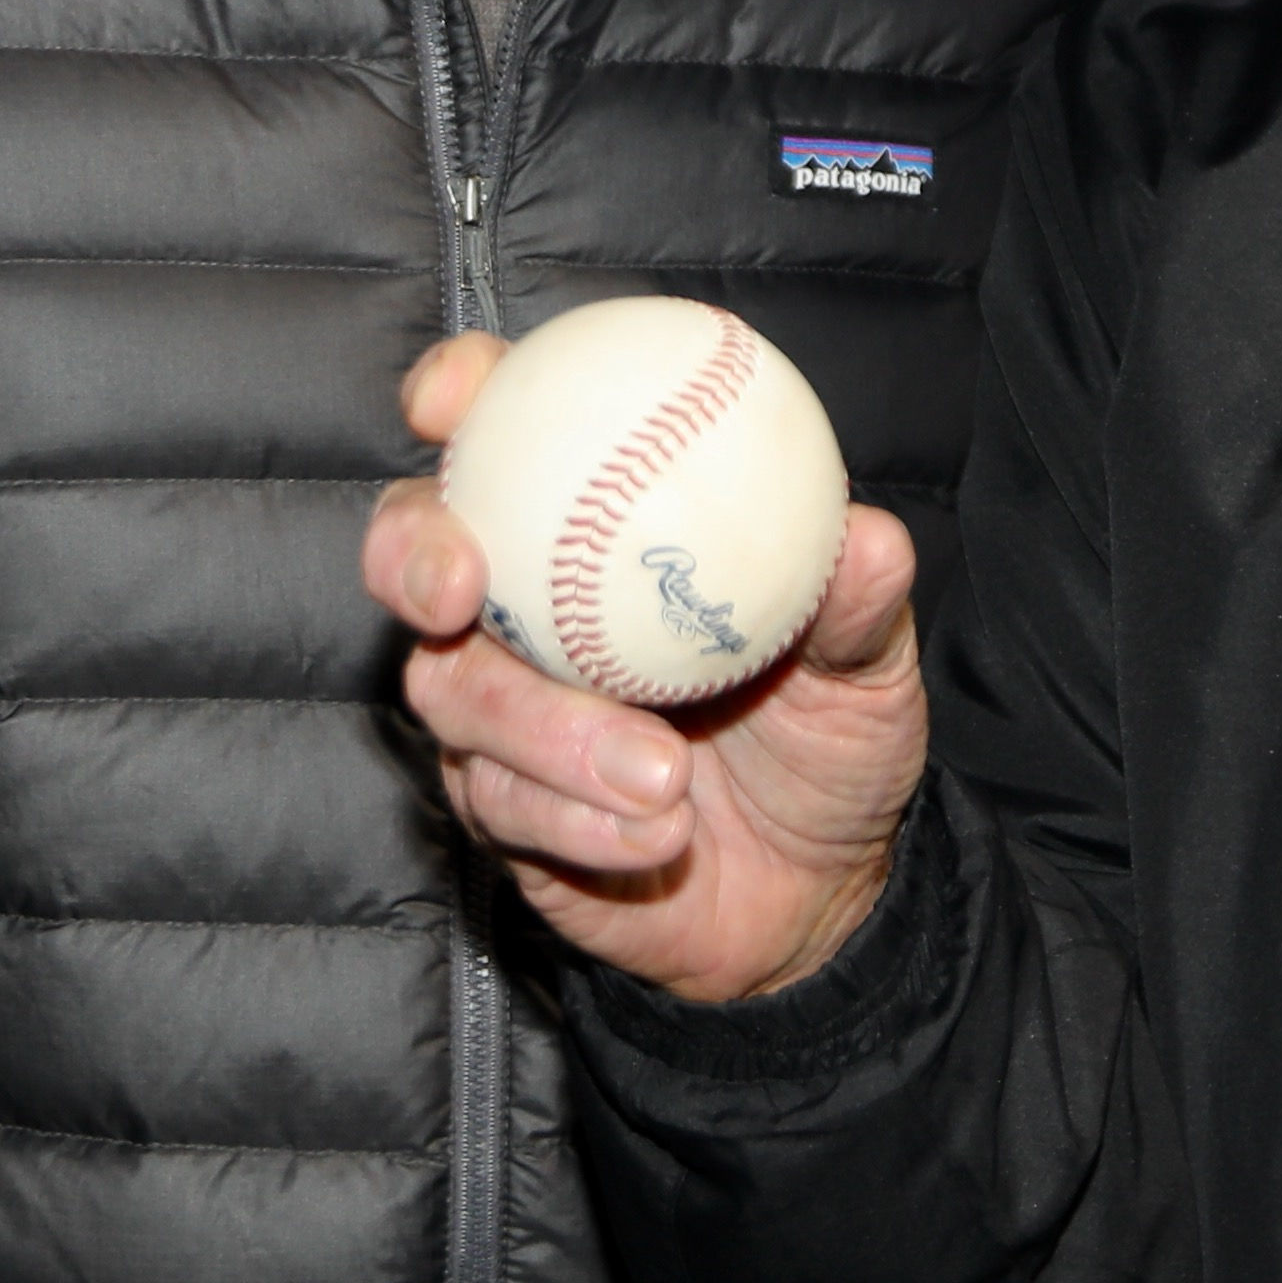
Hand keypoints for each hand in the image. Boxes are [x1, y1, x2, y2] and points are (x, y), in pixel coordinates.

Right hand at [366, 333, 929, 1001]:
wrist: (814, 889)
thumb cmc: (829, 741)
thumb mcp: (864, 669)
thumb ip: (854, 604)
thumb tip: (869, 538)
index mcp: (593, 527)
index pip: (502, 431)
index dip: (457, 392)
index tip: (457, 397)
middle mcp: (524, 604)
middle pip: (412, 552)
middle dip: (412, 554)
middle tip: (459, 588)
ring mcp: (498, 711)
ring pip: (455, 694)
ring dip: (551, 734)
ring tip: (666, 775)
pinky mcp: (499, 808)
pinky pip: (503, 803)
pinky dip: (579, 818)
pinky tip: (656, 833)